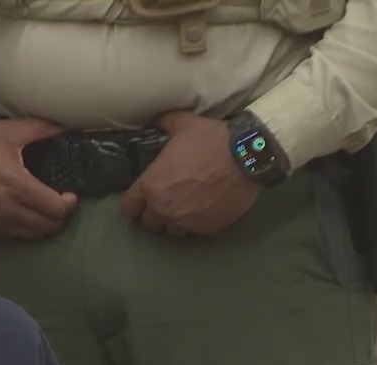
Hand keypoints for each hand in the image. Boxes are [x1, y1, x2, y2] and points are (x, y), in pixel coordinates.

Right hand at [0, 118, 78, 240]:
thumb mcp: (9, 132)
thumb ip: (41, 129)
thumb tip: (65, 126)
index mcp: (18, 186)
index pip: (56, 208)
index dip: (69, 204)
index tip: (70, 195)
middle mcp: (8, 209)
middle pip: (47, 226)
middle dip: (60, 216)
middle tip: (60, 203)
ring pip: (31, 235)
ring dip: (43, 225)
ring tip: (44, 211)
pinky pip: (12, 236)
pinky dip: (23, 229)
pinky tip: (23, 215)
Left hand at [120, 111, 259, 236]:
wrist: (247, 155)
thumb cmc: (211, 140)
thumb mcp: (183, 124)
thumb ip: (165, 124)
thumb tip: (157, 121)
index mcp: (150, 185)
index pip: (128, 208)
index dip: (134, 204)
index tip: (140, 201)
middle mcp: (163, 208)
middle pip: (149, 223)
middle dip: (155, 213)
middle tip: (167, 201)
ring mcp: (185, 221)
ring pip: (171, 230)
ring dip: (174, 221)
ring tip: (186, 208)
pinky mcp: (206, 229)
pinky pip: (194, 231)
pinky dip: (196, 223)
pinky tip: (204, 210)